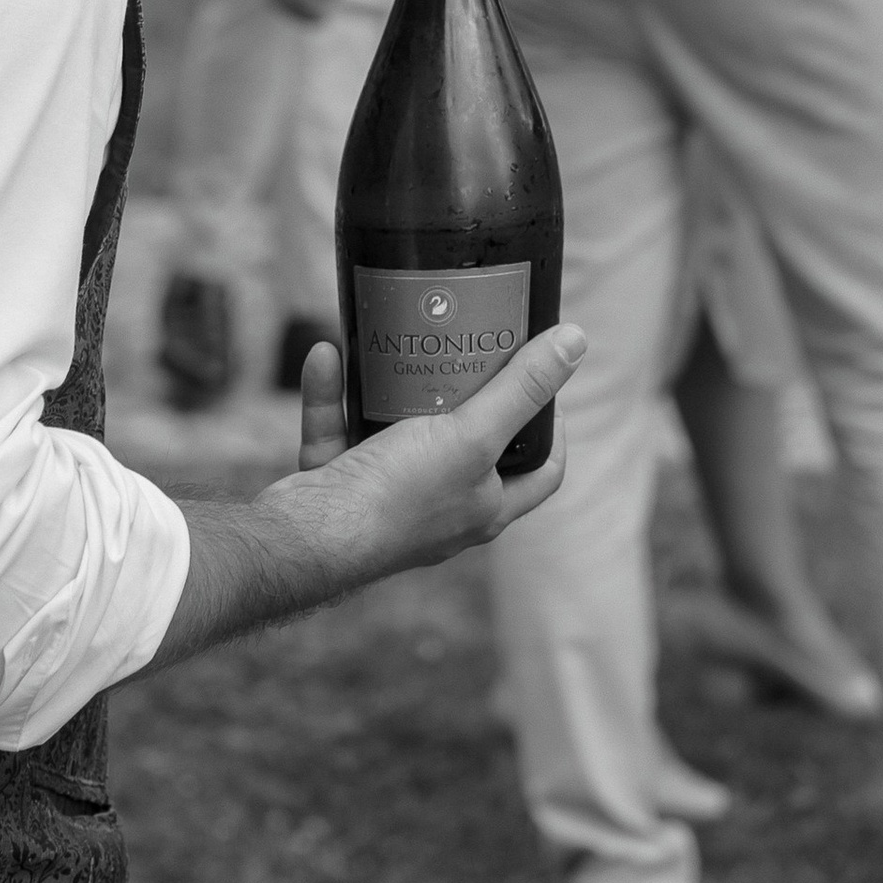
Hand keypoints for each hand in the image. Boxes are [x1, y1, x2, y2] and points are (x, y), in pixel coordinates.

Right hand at [292, 323, 575, 565]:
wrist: (306, 539)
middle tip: (466, 347)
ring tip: (399, 342)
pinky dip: (332, 394)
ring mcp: (386, 499)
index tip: (546, 381)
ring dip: (389, 387)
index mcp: (484, 508)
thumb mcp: (472, 436)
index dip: (552, 430)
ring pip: (393, 432)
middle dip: (464, 394)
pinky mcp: (339, 485)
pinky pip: (337, 430)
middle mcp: (440, 509)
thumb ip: (521, 389)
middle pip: (467, 445)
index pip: (541, 472)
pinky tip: (329, 354)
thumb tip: (576, 342)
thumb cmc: (397, 500)